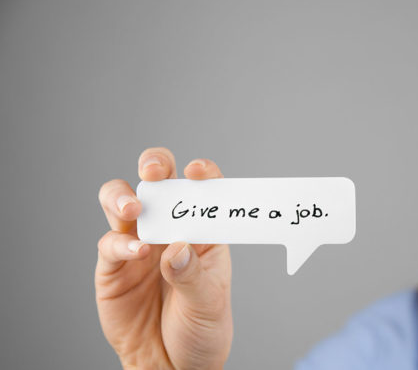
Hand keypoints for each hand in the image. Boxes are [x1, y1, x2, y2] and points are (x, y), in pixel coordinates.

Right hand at [95, 147, 232, 369]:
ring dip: (123, 197)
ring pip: (121, 202)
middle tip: (154, 171)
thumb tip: (177, 248)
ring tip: (135, 210)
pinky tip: (137, 254)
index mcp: (202, 232)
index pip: (203, 190)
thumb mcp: (209, 304)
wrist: (172, 366)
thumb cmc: (200, 330)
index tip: (197, 171)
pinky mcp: (113, 267)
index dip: (201, 173)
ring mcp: (139, 245)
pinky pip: (110, 244)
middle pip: (157, 183)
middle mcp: (169, 230)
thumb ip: (193, 276)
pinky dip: (119, 244)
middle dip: (154, 165)